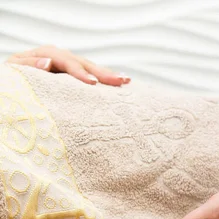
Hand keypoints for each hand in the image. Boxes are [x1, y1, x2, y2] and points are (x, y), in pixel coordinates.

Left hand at [7, 45, 129, 85]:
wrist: (12, 84)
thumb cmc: (12, 82)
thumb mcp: (15, 72)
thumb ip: (29, 66)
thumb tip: (48, 63)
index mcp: (44, 54)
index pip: (65, 61)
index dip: (79, 72)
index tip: (93, 83)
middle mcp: (59, 57)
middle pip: (83, 62)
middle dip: (102, 72)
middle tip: (120, 81)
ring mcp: (67, 66)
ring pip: (91, 68)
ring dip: (109, 75)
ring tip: (126, 81)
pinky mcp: (72, 75)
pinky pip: (91, 75)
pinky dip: (105, 79)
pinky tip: (120, 84)